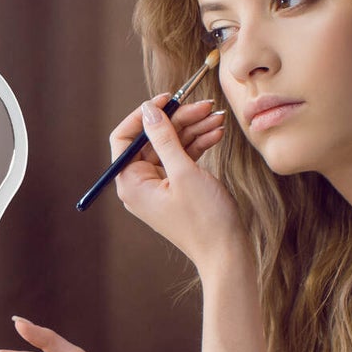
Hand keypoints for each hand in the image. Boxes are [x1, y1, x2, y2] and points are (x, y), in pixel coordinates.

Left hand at [111, 96, 244, 273]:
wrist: (227, 252)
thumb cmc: (204, 218)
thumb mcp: (184, 172)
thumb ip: (164, 138)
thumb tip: (149, 110)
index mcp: (131, 183)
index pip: (125, 138)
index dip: (144, 115)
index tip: (167, 99)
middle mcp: (141, 184)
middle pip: (153, 138)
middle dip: (180, 120)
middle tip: (206, 105)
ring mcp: (160, 186)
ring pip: (172, 145)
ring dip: (194, 129)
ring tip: (218, 117)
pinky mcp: (178, 188)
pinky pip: (183, 157)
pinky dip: (199, 144)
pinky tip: (217, 133)